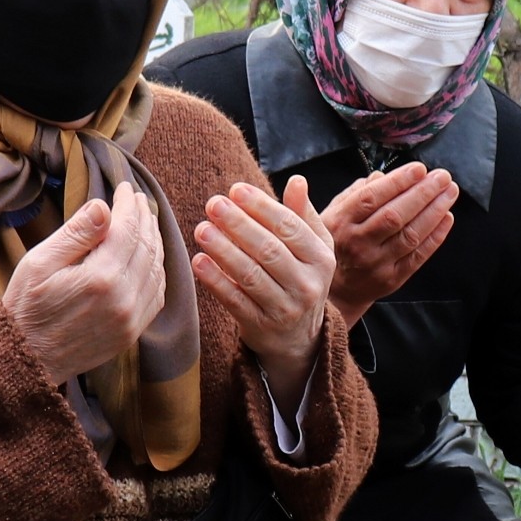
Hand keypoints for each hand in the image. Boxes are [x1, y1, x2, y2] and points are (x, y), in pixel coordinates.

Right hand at [0, 187, 166, 382]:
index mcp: (100, 277)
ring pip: (157, 270)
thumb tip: (104, 207)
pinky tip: (148, 257)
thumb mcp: (39, 263)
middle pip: (147, 247)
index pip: (128, 229)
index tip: (127, 188)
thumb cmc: (26, 307)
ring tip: (146, 222)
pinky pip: (156, 295)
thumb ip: (76, 234)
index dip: (130, 205)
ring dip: (154, 241)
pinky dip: (157, 270)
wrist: (26, 359)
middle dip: (145, 218)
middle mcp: (123, 298)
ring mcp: (131, 319)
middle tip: (139, 200)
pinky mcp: (132, 333)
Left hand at [196, 174, 337, 403]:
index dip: (262, 207)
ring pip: (251, 275)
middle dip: (239, 224)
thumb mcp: (313, 250)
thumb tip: (297, 181)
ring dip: (224, 250)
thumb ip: (302, 216)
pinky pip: (235, 301)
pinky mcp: (260, 327)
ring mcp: (284, 308)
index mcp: (320, 259)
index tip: (236, 190)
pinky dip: (216, 281)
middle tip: (213, 204)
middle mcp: (306, 284)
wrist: (299, 339)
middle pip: (269, 249)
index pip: (290, 227)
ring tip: (202, 229)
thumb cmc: (300, 280)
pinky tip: (199, 261)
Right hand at [323, 163, 459, 323]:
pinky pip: (418, 256)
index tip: (419, 169)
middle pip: (394, 216)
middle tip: (442, 177)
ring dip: (434, 211)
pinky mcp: (393, 278)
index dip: (397, 182)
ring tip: (449, 192)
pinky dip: (435, 236)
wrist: (337, 289)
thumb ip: (357, 193)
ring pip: (409, 235)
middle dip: (422, 193)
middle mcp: (357, 243)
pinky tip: (446, 217)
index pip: (371, 198)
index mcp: (340, 221)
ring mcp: (376, 263)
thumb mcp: (334, 213)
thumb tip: (382, 176)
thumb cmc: (338, 243)